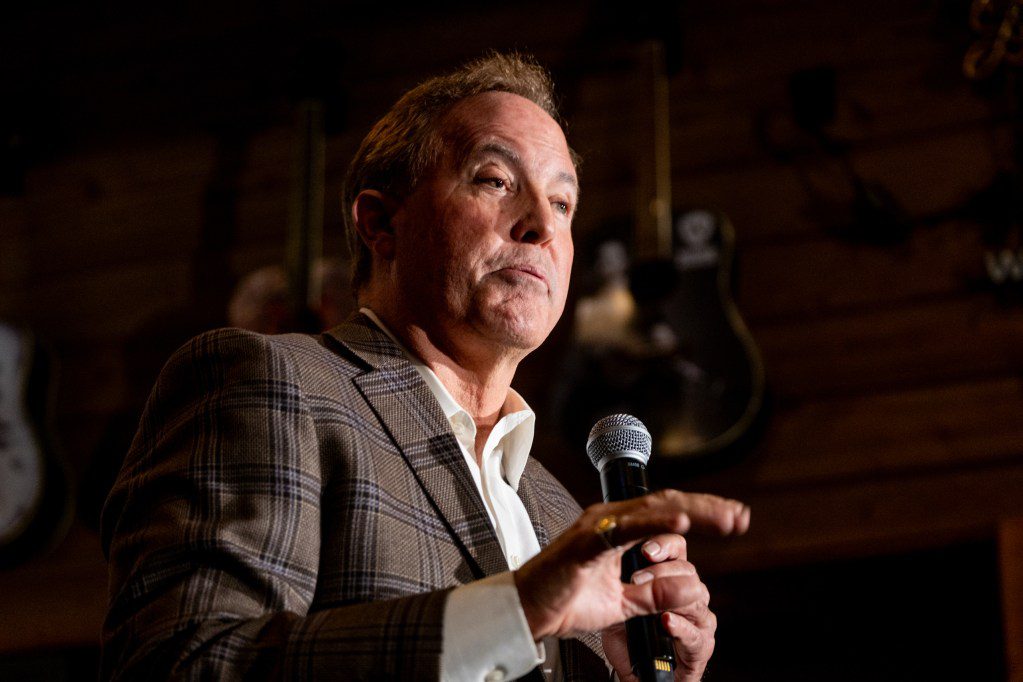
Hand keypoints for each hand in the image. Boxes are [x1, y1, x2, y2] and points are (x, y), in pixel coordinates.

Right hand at [512, 490, 747, 642]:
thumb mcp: (621, 603)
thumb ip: (654, 593)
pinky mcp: (585, 543)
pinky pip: (625, 529)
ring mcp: (597, 526)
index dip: (702, 512)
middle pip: (667, 504)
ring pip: (652, 510)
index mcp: (617, 528)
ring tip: (725, 520)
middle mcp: (609, 519)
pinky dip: (655, 525)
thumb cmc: (565, 601)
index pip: (667, 512)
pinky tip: (682, 524)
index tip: (735, 520)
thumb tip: (691, 585)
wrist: (525, 611)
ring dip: (692, 513)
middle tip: (741, 517)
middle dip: (708, 508)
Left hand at [600, 534, 715, 681]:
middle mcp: (689, 594)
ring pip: (697, 598)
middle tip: (636, 578)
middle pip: (688, 571)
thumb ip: (622, 578)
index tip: (645, 550)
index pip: (677, 549)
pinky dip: (681, 628)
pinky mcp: (701, 646)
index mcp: (671, 577)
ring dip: (670, 595)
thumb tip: (616, 551)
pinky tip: (666, 622)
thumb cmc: (624, 634)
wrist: (631, 673)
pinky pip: (696, 634)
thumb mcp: (616, 601)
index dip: (665, 545)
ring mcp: (699, 620)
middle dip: (662, 571)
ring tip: (645, 594)